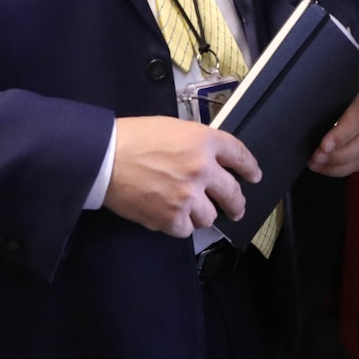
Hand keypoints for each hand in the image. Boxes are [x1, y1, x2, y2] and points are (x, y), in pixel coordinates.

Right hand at [103, 117, 260, 237]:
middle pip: (233, 193)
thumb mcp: (174, 128)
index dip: (250, 168)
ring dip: (202, 213)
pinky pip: (187, 229)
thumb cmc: (135, 137)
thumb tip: (211, 161)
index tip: (254, 176)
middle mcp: (203, 169)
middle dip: (237, 203)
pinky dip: (180, 224)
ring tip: (188, 208)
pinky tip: (170, 215)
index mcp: (205, 141)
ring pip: (210, 216)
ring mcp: (189, 196)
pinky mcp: (172, 218)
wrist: (105, 158)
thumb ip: (198, 144)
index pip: (239, 155)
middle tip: (236, 208)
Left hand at [308, 88, 358, 177]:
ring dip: (336, 165)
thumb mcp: (318, 90)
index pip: (357, 118)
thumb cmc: (318, 90)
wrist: (321, 95)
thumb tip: (300, 110)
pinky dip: (337, 170)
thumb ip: (314, 99)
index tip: (324, 146)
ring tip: (314, 164)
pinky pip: (355, 165)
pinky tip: (321, 167)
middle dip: (337, 154)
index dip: (342, 135)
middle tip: (315, 157)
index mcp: (358, 98)